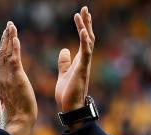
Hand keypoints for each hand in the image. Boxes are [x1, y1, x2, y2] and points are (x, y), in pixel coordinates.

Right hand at [0, 21, 37, 134]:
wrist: (20, 121)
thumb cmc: (18, 114)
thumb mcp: (12, 99)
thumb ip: (10, 91)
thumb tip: (8, 93)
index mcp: (3, 81)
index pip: (2, 60)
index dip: (4, 47)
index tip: (6, 37)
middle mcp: (3, 77)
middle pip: (3, 53)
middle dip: (5, 38)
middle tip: (8, 26)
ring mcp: (9, 77)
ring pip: (7, 53)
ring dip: (9, 38)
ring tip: (11, 26)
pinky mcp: (17, 78)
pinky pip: (15, 59)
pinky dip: (14, 48)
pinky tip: (15, 38)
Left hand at [55, 6, 94, 128]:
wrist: (69, 109)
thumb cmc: (67, 94)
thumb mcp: (63, 74)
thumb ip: (64, 62)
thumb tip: (64, 50)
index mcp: (80, 61)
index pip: (83, 40)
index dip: (82, 27)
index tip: (79, 14)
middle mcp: (84, 61)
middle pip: (88, 38)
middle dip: (86, 23)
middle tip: (85, 8)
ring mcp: (84, 65)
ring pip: (88, 42)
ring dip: (85, 27)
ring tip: (83, 14)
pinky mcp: (82, 70)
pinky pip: (86, 53)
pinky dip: (84, 41)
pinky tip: (82, 30)